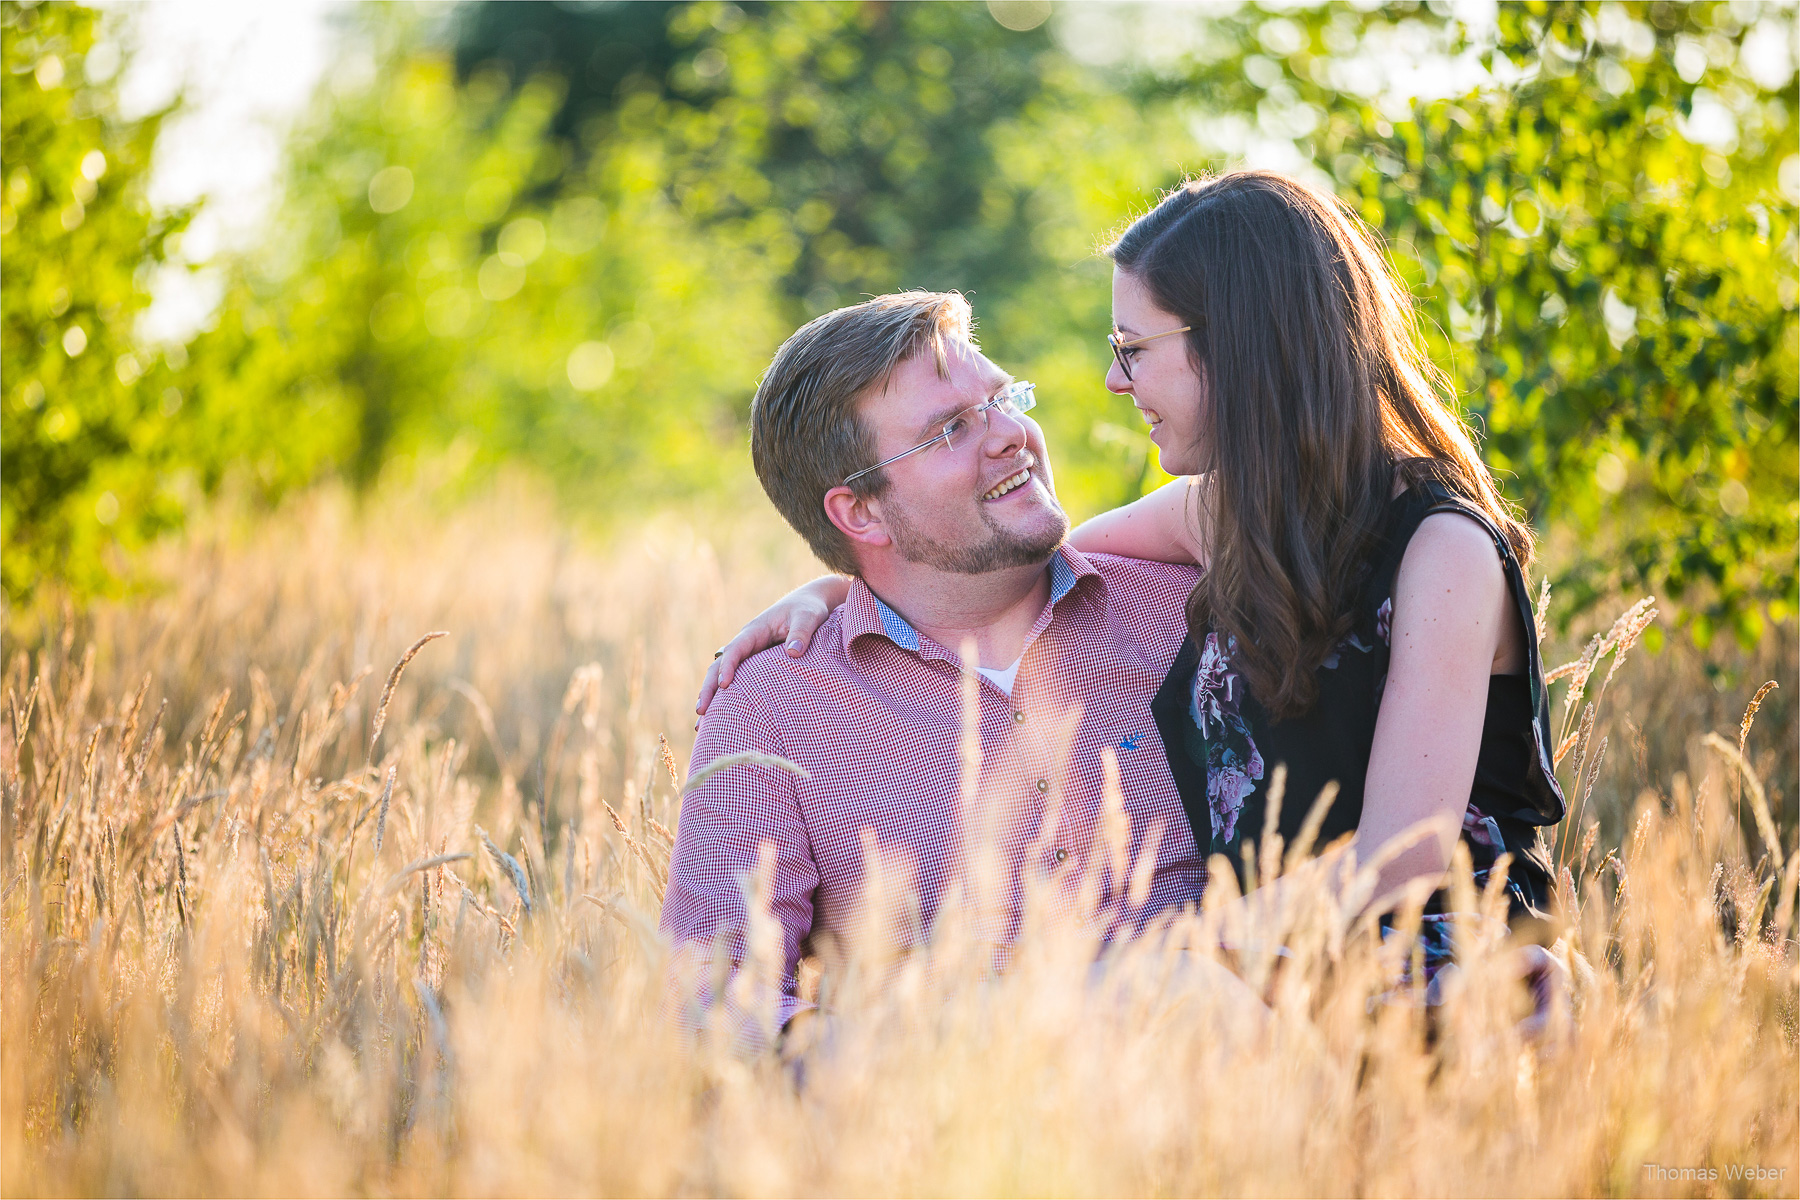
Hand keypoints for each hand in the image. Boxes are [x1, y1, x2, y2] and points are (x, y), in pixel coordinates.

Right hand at [696, 575, 850, 714]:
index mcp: (755, 631)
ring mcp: (748, 655)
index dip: (727, 667)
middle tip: (701, 711)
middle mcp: (746, 644)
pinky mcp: (754, 665)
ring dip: (712, 696)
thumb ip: (801, 633)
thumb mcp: (808, 617)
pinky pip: (736, 681)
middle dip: (708, 688)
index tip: (724, 685)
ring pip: (721, 675)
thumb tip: (793, 653)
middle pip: (719, 666)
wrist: (810, 603)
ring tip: (701, 724)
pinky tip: (719, 719)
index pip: (735, 650)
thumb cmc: (808, 609)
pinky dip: (725, 698)